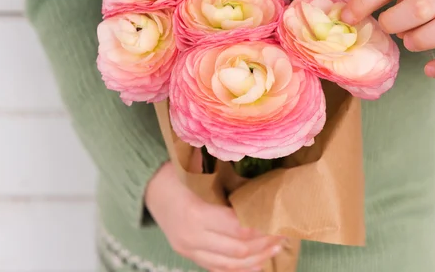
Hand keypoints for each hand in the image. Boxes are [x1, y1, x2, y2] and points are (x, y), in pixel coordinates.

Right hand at [145, 162, 282, 271]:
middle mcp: (192, 237)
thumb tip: (264, 185)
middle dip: (265, 243)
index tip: (279, 219)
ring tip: (277, 248)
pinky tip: (259, 264)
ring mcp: (189, 250)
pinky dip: (240, 270)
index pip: (238, 228)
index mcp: (196, 214)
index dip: (262, 227)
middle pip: (238, 250)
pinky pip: (218, 269)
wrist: (150, 187)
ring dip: (257, 259)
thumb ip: (230, 180)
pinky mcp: (189, 256)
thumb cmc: (179, 174)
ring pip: (230, 265)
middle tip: (284, 232)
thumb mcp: (203, 172)